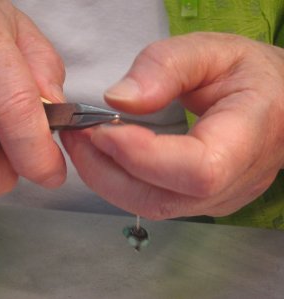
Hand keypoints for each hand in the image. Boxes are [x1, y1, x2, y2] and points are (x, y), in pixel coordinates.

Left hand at [61, 32, 283, 219]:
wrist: (275, 103)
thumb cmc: (249, 74)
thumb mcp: (212, 51)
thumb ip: (165, 67)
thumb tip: (118, 100)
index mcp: (248, 137)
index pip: (196, 169)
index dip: (141, 155)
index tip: (101, 128)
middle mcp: (233, 182)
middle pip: (161, 199)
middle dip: (105, 170)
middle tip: (76, 134)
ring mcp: (215, 199)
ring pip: (150, 205)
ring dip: (105, 177)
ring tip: (84, 141)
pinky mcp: (198, 201)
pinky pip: (150, 200)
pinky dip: (118, 180)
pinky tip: (106, 154)